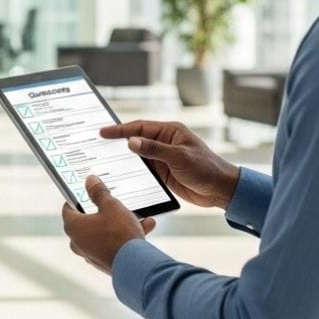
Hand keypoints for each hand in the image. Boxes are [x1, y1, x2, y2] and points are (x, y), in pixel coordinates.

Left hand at [62, 175, 156, 273]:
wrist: (134, 265)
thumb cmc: (118, 234)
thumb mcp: (111, 206)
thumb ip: (99, 192)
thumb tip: (90, 180)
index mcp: (74, 227)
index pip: (68, 208)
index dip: (77, 197)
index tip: (85, 192)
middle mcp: (78, 242)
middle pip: (88, 221)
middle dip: (104, 210)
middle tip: (112, 202)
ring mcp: (91, 254)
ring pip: (104, 233)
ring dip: (120, 223)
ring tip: (136, 215)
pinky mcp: (104, 262)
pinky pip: (113, 244)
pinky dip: (124, 236)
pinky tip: (145, 226)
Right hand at [100, 119, 239, 208]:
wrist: (221, 190)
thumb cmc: (206, 168)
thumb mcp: (179, 157)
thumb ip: (155, 149)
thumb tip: (131, 142)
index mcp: (170, 131)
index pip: (140, 127)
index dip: (120, 130)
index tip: (103, 132)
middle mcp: (165, 143)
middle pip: (136, 140)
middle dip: (118, 142)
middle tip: (98, 144)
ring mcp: (163, 159)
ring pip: (138, 157)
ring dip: (124, 158)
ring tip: (104, 160)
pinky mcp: (163, 174)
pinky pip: (144, 171)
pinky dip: (132, 172)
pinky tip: (121, 175)